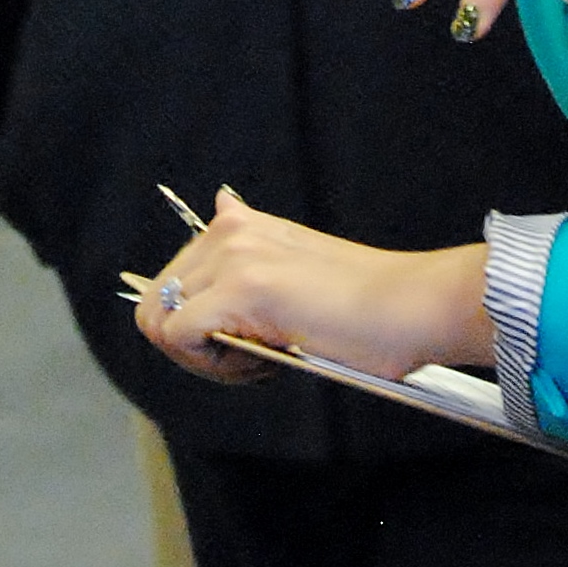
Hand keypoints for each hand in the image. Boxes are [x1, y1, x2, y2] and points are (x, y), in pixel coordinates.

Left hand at [134, 188, 490, 386]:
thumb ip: (253, 247)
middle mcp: (228, 230)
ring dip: (202, 358)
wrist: (412, 307)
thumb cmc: (365, 306)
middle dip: (192, 347)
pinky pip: (179, 336)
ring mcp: (232, 257)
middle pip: (155, 303)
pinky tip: (265, 359)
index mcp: (239, 225)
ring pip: (159, 322)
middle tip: (251, 360)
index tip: (244, 345)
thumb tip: (222, 201)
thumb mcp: (297, 263)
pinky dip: (213, 365)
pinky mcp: (241, 289)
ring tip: (260, 359)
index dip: (195, 328)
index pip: (169, 283)